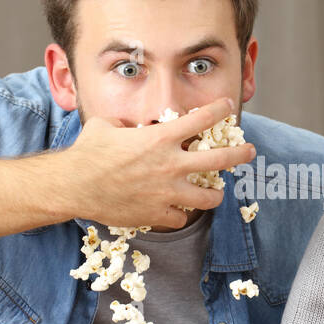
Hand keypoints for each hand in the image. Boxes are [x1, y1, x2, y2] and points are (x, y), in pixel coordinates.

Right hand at [56, 97, 256, 228]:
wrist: (74, 185)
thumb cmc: (87, 153)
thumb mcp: (106, 126)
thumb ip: (123, 124)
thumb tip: (125, 125)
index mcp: (161, 137)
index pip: (202, 119)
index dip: (219, 110)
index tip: (229, 107)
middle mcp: (171, 163)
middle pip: (221, 159)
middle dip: (240, 154)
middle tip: (250, 151)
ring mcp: (167, 191)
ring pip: (209, 197)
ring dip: (214, 195)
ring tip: (216, 193)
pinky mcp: (158, 213)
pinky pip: (180, 217)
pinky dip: (179, 214)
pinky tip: (175, 211)